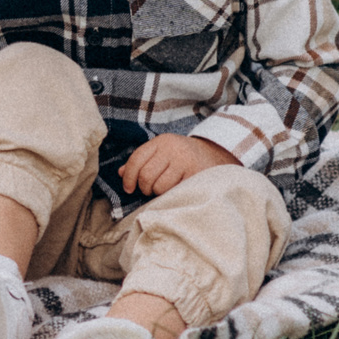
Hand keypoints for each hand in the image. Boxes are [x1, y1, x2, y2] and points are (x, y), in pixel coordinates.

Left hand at [118, 133, 238, 196]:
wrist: (217, 156)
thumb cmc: (182, 158)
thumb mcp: (162, 153)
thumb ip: (142, 161)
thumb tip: (120, 173)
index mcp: (161, 141)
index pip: (136, 159)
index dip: (128, 177)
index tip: (128, 188)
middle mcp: (173, 149)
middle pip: (146, 175)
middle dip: (144, 188)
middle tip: (150, 191)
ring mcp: (186, 162)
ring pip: (159, 186)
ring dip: (159, 193)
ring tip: (166, 190)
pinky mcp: (196, 176)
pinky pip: (175, 192)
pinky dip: (171, 196)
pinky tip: (176, 192)